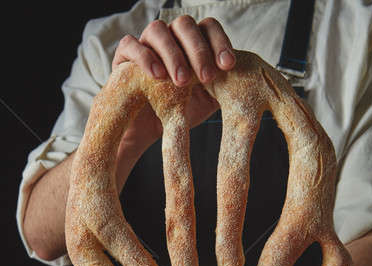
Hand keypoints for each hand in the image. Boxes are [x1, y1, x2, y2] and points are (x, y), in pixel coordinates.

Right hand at [112, 16, 235, 145]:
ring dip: (173, 54)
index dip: (220, 42)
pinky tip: (157, 76)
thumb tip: (246, 79)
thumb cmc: (180, 114)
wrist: (149, 133)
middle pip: (185, 24)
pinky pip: (131, 45)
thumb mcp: (208, 101)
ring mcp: (146, 44)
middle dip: (198, 50)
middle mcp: (170, 39)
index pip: (208, 28)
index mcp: (192, 45)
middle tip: (205, 77)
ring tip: (181, 82)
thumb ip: (224, 86)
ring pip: (158, 30)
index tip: (228, 66)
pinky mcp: (123, 58)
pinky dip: (145, 57)